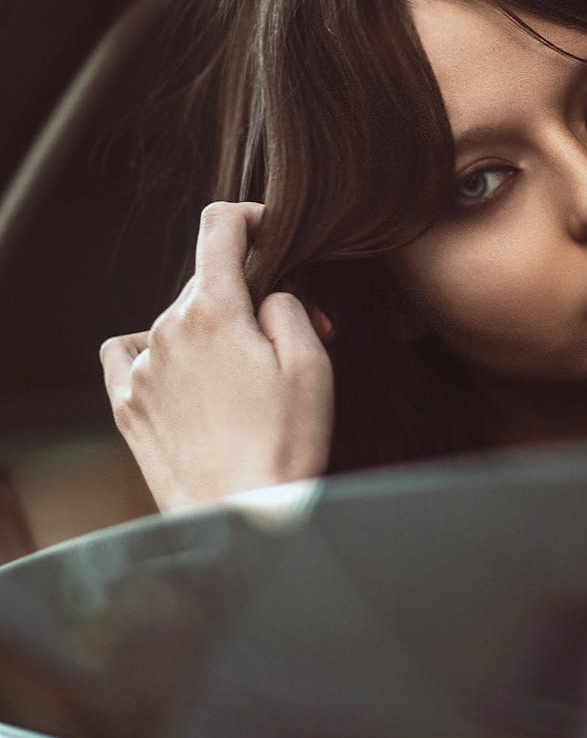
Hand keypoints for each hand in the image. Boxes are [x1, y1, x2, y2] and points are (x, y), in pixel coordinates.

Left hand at [100, 202, 333, 511]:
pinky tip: (176, 370)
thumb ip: (287, 305)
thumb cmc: (286, 443)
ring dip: (208, 330)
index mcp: (212, 310)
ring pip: (174, 320)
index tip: (269, 228)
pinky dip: (151, 349)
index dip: (249, 216)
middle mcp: (165, 330)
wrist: (244, 521)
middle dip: (247, 297)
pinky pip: (126, 354)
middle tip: (286, 340)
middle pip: (205, 283)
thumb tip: (269, 293)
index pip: (219, 227)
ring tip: (241, 377)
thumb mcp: (310, 363)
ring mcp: (140, 370)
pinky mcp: (127, 407)